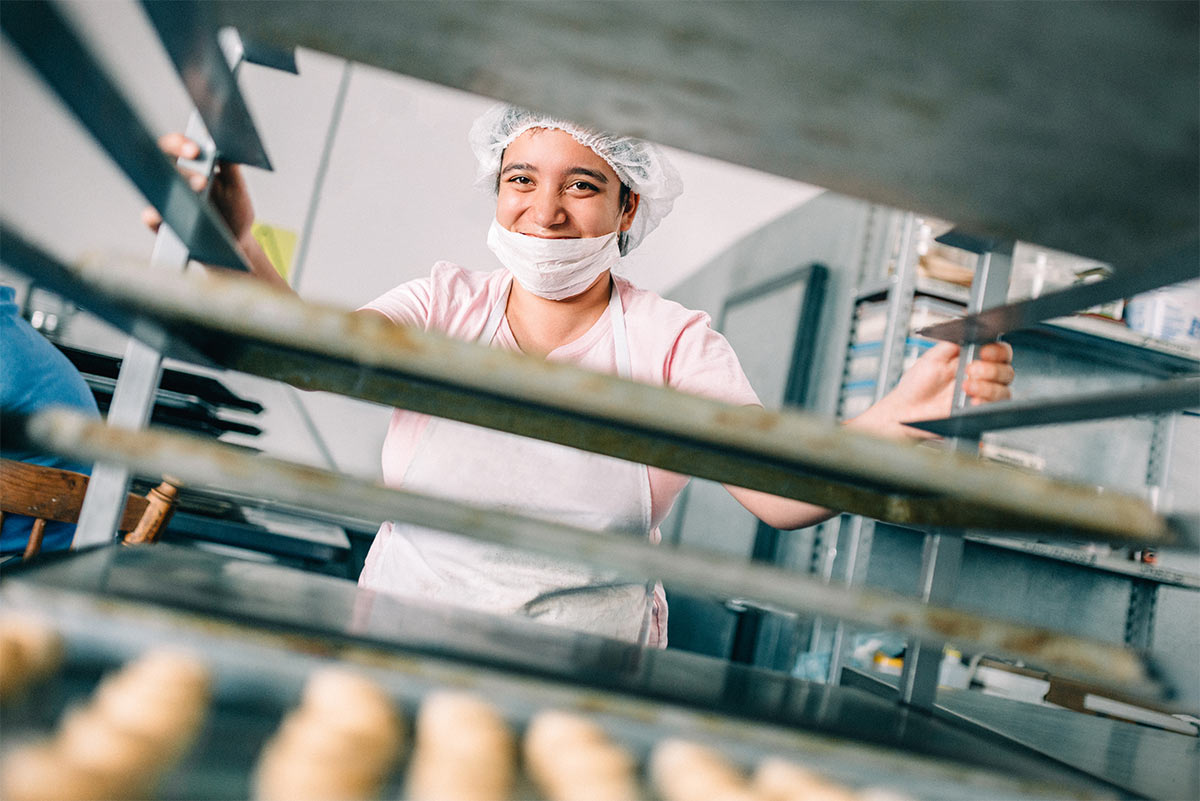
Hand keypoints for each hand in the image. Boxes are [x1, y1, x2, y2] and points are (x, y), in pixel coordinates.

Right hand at [141, 133, 255, 243]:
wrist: (234, 244)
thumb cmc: (235, 212)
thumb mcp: (237, 190)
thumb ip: (231, 169)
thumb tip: (224, 146)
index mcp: (191, 165)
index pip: (178, 146)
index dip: (181, 144)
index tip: (196, 151)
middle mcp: (174, 179)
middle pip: (161, 160)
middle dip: (177, 166)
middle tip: (202, 181)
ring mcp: (165, 200)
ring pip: (155, 187)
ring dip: (172, 189)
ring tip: (196, 194)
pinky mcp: (161, 224)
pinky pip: (151, 217)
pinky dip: (153, 216)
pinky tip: (162, 217)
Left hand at [848, 341, 1013, 439]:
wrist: (907, 408)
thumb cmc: (918, 383)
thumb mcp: (933, 356)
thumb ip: (954, 343)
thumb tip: (971, 329)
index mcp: (973, 358)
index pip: (999, 351)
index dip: (997, 351)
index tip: (984, 352)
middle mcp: (982, 376)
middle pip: (1007, 370)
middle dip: (991, 369)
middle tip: (970, 370)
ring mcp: (981, 394)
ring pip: (1004, 389)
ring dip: (987, 386)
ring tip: (965, 386)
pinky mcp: (978, 411)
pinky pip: (995, 407)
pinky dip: (986, 402)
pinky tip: (973, 400)